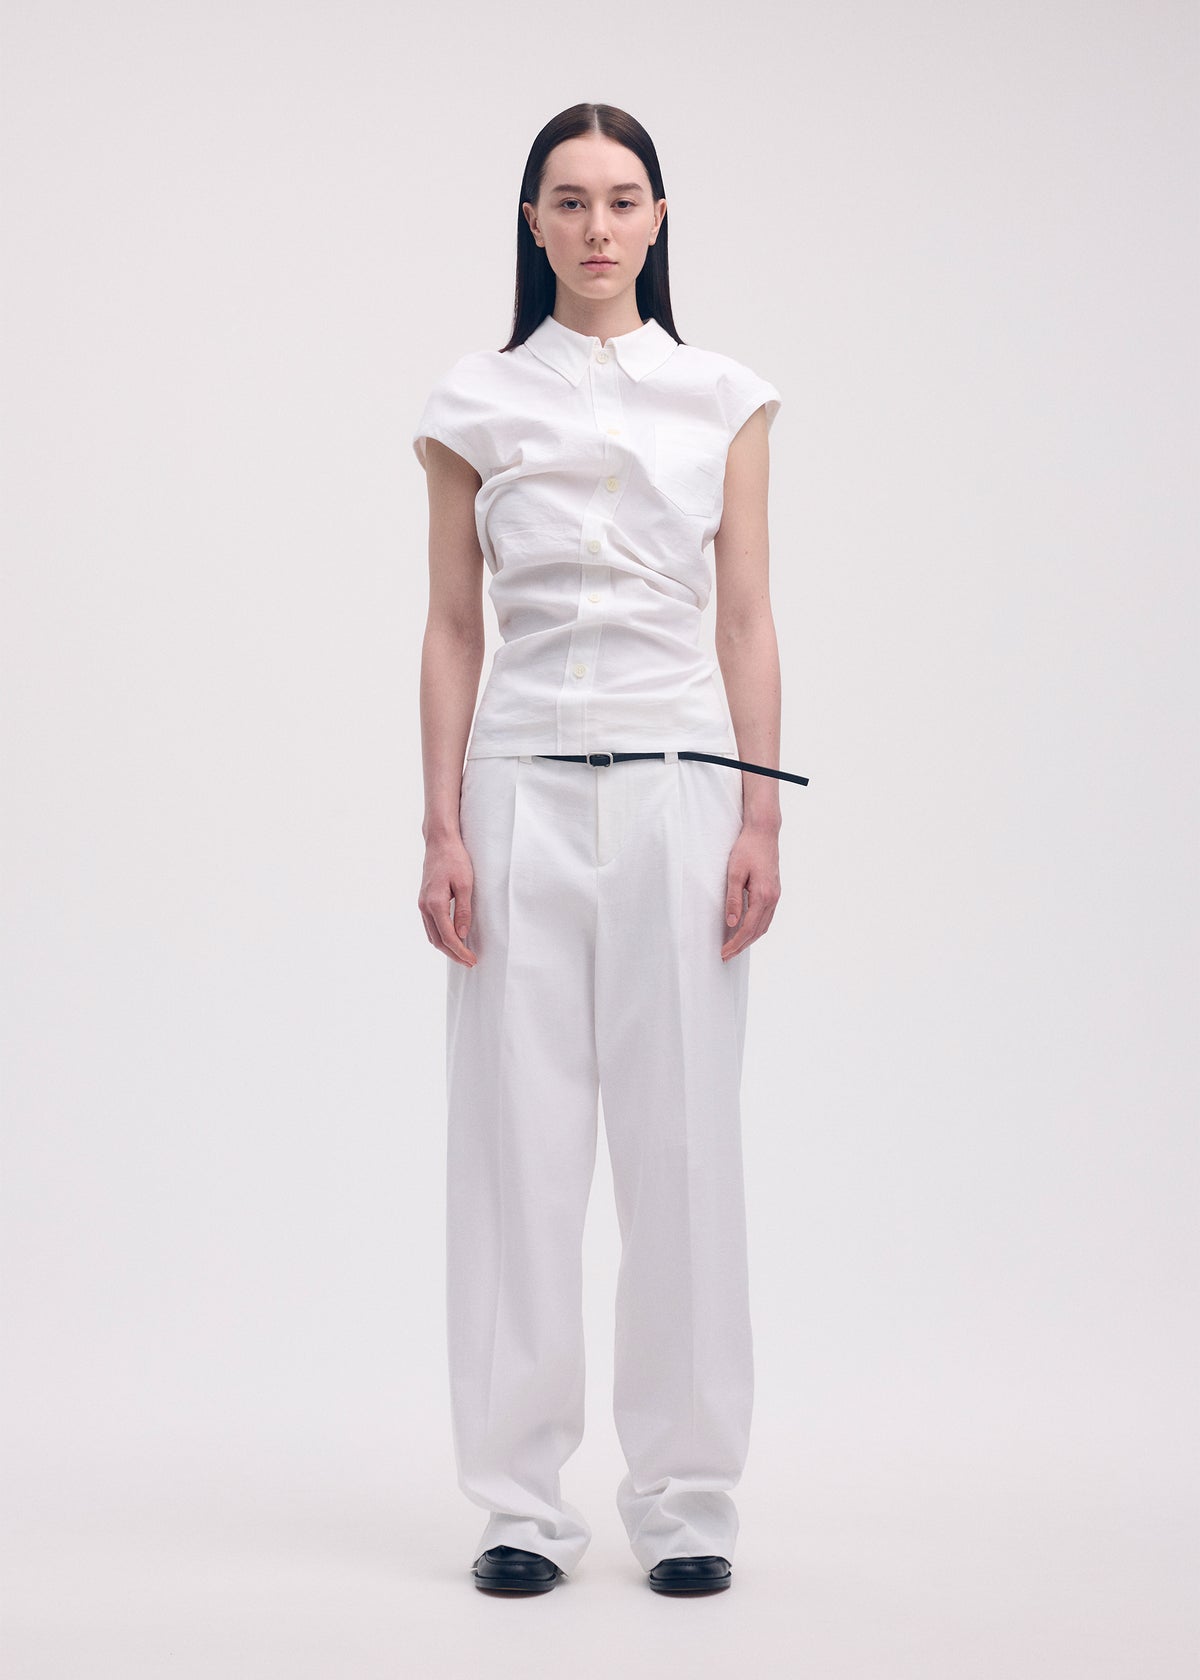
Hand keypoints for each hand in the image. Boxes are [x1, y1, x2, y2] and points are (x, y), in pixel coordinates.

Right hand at [418, 835, 477, 966]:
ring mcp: (422, 904)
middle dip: (453, 954)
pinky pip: (430, 926)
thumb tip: (462, 934)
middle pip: (437, 940)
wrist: (440, 842)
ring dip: (446, 947)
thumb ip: (463, 911)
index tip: (472, 960)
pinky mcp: (424, 900)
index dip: (460, 951)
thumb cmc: (455, 859)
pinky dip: (440, 936)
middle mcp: (425, 906)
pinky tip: (451, 939)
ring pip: (432, 935)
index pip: (448, 937)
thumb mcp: (466, 884)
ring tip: (462, 954)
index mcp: (435, 904)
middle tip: (470, 962)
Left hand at [721, 821, 780, 960]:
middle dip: (742, 945)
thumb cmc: (747, 849)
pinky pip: (767, 917)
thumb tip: (731, 923)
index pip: (748, 928)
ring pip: (764, 926)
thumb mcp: (734, 873)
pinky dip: (757, 928)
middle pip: (757, 931)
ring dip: (750, 939)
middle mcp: (773, 899)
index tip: (723, 952)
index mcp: (763, 896)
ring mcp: (776, 895)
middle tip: (726, 955)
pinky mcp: (775, 891)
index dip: (735, 943)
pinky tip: (747, 929)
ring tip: (735, 946)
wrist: (764, 832)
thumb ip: (733, 899)